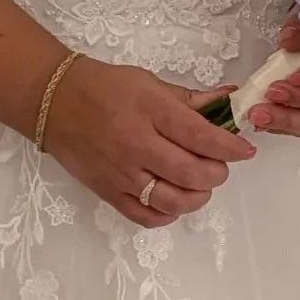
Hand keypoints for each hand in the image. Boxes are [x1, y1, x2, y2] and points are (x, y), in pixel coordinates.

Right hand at [45, 56, 254, 224]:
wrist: (54, 101)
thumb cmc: (105, 88)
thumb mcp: (150, 83)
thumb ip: (191, 100)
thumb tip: (230, 102)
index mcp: (151, 111)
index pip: (202, 137)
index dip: (230, 147)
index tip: (245, 150)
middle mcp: (136, 144)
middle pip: (192, 174)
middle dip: (217, 173)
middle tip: (218, 166)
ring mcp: (122, 173)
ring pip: (173, 201)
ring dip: (198, 197)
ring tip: (200, 185)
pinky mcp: (109, 192)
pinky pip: (146, 216)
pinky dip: (168, 214)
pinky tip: (174, 200)